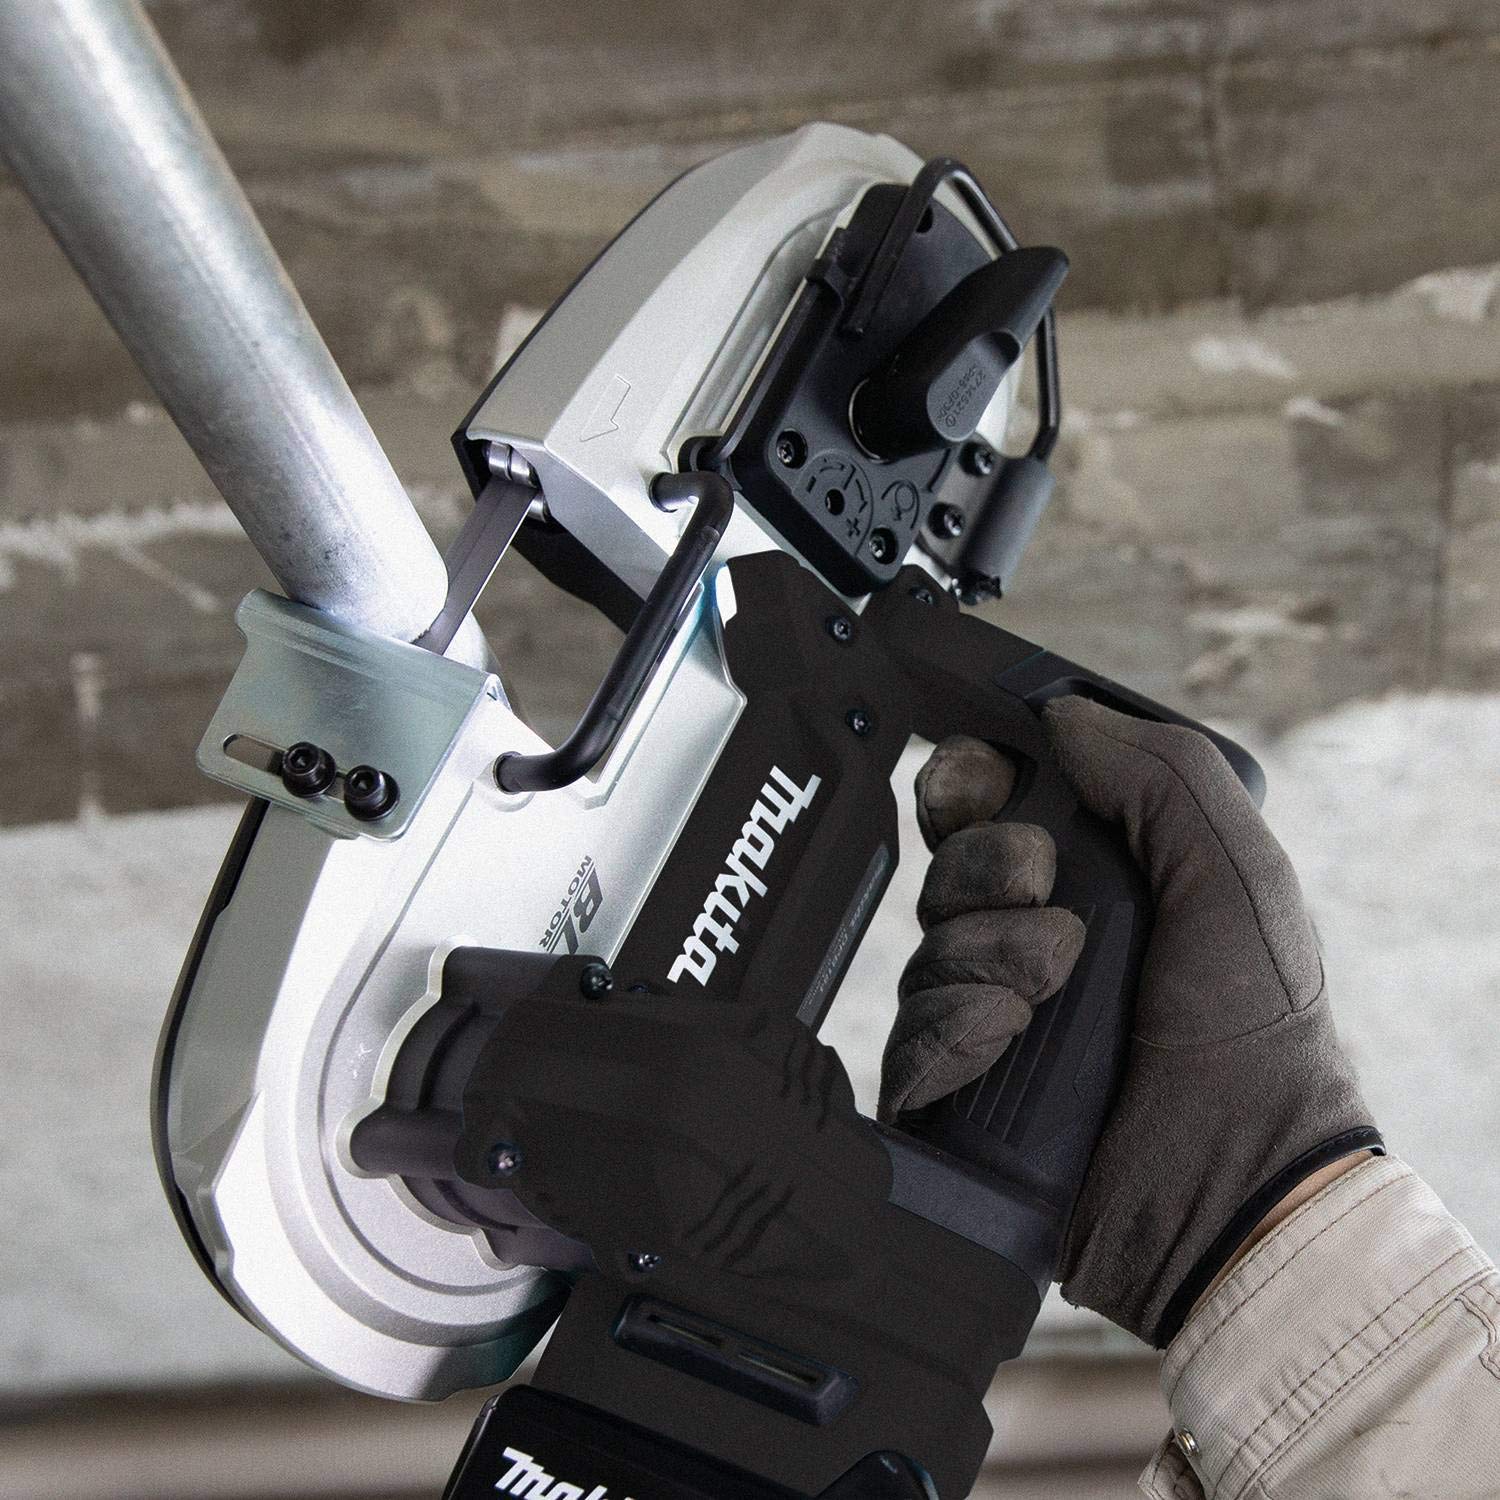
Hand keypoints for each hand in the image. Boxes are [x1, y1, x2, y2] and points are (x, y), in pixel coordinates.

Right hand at [880, 697, 1380, 1346]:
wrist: (1236, 1182)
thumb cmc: (1255, 1030)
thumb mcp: (1235, 874)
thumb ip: (1160, 774)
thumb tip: (1060, 716)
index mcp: (1094, 880)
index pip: (988, 804)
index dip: (970, 783)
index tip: (984, 786)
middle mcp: (1032, 940)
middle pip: (944, 866)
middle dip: (983, 869)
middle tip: (1044, 894)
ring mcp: (990, 1018)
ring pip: (925, 949)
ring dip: (987, 956)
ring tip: (1051, 992)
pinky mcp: (955, 1091)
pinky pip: (908, 1036)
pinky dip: (954, 1028)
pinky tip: (1007, 1038)